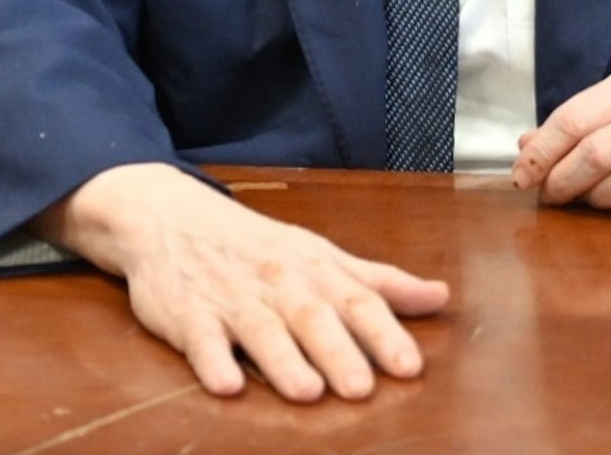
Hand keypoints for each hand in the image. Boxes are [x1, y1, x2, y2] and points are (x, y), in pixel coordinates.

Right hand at [51, 162, 447, 400]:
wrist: (170, 216)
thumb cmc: (257, 246)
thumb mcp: (321, 255)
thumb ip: (380, 282)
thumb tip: (440, 297)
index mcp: (315, 269)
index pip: (357, 300)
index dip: (384, 334)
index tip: (409, 366)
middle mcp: (278, 283)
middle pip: (312, 317)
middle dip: (338, 352)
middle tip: (361, 388)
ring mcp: (232, 298)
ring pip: (261, 331)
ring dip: (284, 361)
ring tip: (306, 392)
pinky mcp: (189, 314)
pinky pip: (200, 340)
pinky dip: (212, 361)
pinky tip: (226, 384)